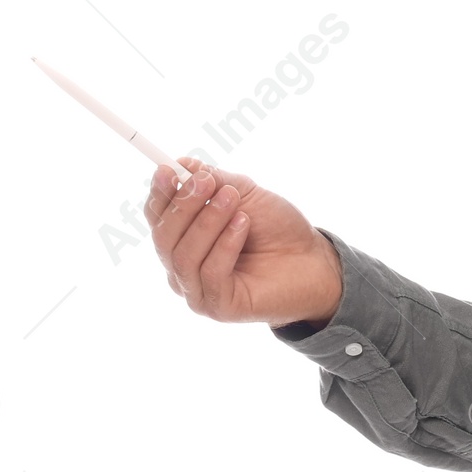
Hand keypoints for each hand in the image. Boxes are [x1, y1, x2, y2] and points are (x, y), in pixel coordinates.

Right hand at [145, 156, 343, 327]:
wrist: (314, 260)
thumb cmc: (277, 228)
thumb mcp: (245, 195)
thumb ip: (213, 180)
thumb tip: (182, 164)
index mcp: (183, 240)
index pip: (158, 218)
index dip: (160, 194)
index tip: (168, 170)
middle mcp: (183, 268)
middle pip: (163, 237)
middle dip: (183, 206)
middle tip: (207, 182)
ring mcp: (197, 291)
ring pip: (183, 256)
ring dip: (207, 222)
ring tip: (232, 199)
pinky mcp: (218, 307)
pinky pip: (209, 273)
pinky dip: (225, 244)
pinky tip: (243, 224)